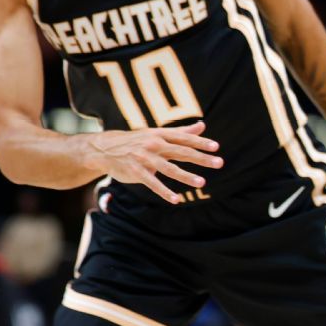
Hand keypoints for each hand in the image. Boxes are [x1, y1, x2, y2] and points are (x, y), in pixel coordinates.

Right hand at [86, 121, 222, 203]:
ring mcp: (145, 159)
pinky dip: (164, 192)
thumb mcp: (158, 133)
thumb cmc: (138, 140)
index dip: (201, 142)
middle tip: (219, 163)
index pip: (185, 138)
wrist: (106, 149)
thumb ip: (182, 132)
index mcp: (161, 135)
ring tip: (202, 182)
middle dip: (201, 158)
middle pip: (182, 152)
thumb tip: (203, 125)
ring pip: (169, 169)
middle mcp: (154, 145)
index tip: (216, 147)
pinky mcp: (136, 172)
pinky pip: (153, 183)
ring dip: (186, 176)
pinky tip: (176, 199)